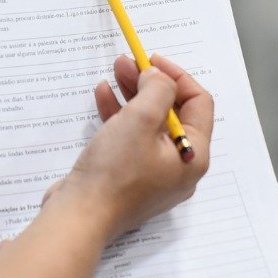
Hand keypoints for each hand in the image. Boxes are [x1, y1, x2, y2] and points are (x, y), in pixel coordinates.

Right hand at [45, 53, 212, 241]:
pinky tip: (102, 96)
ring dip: (133, 95)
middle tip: (128, 62)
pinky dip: (119, 116)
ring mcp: (153, 174)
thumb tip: (159, 77)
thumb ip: (158, 89)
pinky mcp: (128, 177)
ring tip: (114, 72)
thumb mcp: (141, 119)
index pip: (199, 103)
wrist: (79, 217)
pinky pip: (130, 139)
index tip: (152, 59)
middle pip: (172, 112)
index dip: (177, 76)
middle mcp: (179, 166)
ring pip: (149, 124)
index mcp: (193, 155)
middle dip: (150, 83)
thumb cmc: (114, 173)